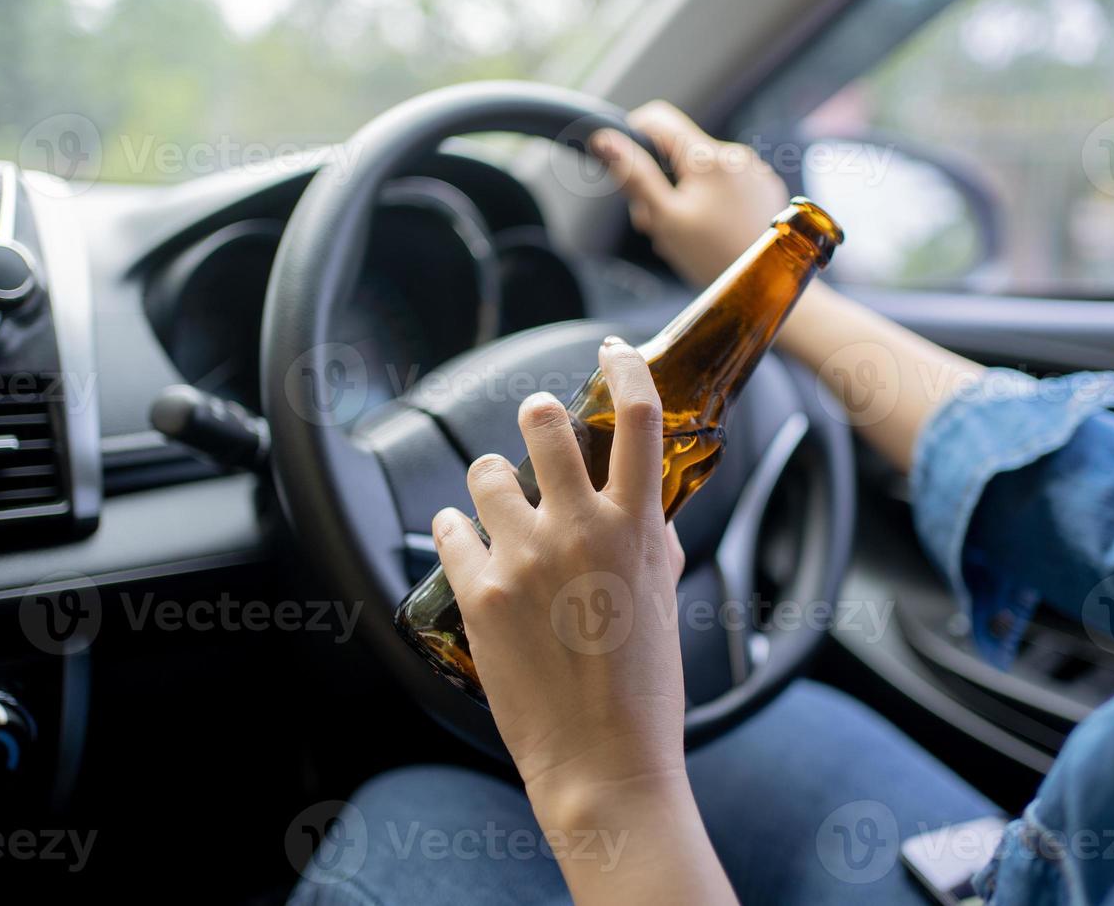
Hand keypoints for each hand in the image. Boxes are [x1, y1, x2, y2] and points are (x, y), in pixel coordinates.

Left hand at [432, 337, 687, 807]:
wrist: (604, 762)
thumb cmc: (646, 688)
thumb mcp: (665, 599)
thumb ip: (653, 540)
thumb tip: (644, 506)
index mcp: (637, 527)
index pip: (638, 417)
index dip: (625, 368)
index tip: (612, 351)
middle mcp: (579, 529)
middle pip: (544, 421)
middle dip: (538, 417)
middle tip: (538, 431)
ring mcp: (523, 559)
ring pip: (486, 470)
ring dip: (493, 480)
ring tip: (499, 505)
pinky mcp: (478, 593)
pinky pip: (448, 528)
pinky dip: (455, 529)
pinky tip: (465, 543)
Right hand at [590, 101, 788, 287]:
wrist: (767, 285)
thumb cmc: (715, 257)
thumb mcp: (665, 219)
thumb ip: (635, 176)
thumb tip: (605, 140)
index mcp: (707, 157)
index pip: (657, 119)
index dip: (633, 139)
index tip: (627, 170)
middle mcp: (735, 154)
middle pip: (679, 151)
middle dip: (659, 182)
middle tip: (656, 223)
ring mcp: (754, 171)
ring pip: (701, 171)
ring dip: (683, 196)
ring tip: (684, 235)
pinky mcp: (765, 189)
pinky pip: (726, 185)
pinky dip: (710, 203)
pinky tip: (710, 233)